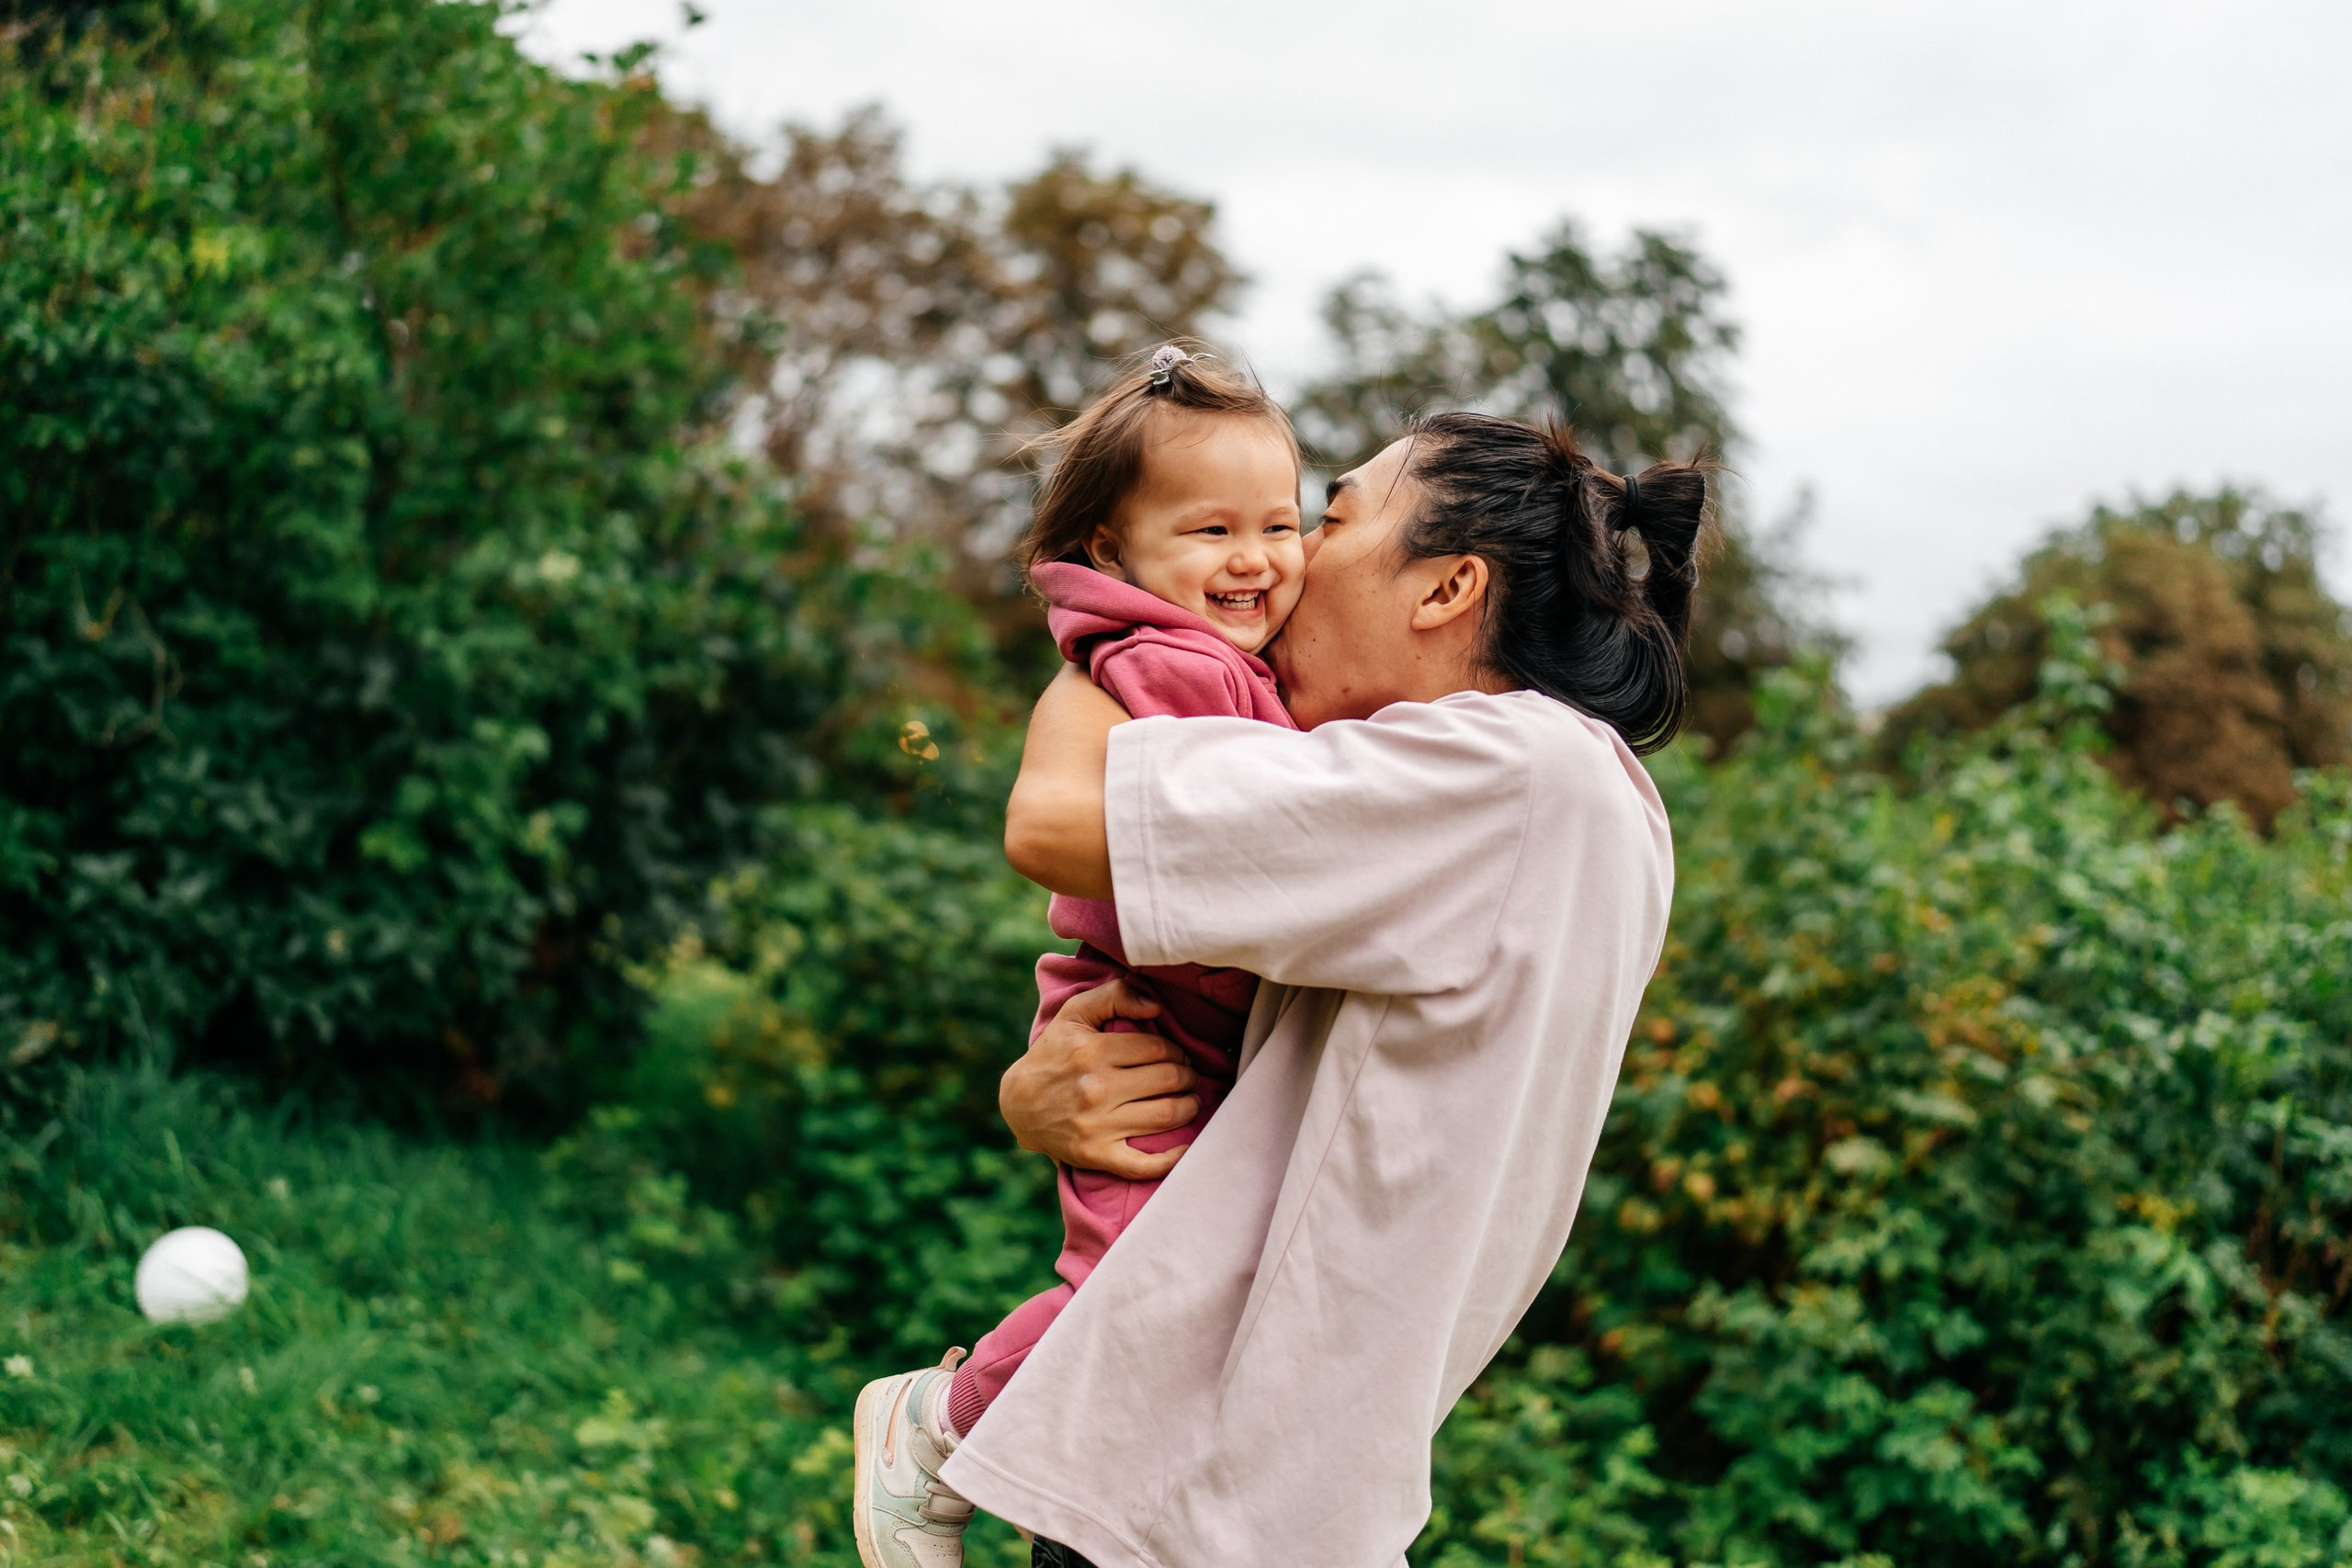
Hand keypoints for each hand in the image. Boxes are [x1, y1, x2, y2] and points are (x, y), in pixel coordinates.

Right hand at [999, 978, 1201, 1179]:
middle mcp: (1096, 1089)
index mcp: (1093, 1051)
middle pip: (1168, 1079)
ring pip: (1166, 1115)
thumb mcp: (1074, 1013)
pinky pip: (1143, 1165)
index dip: (1176, 1051)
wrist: (1019, 1105)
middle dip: (1187, 1076)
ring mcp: (1097, 1125)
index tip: (1176, 1056)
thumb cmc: (1054, 1054)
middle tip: (1187, 1077)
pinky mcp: (1096, 1155)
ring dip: (1189, 1106)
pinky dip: (1172, 1160)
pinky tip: (1187, 1149)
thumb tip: (1155, 1007)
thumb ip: (1114, 996)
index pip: (1158, 1048)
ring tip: (1190, 1101)